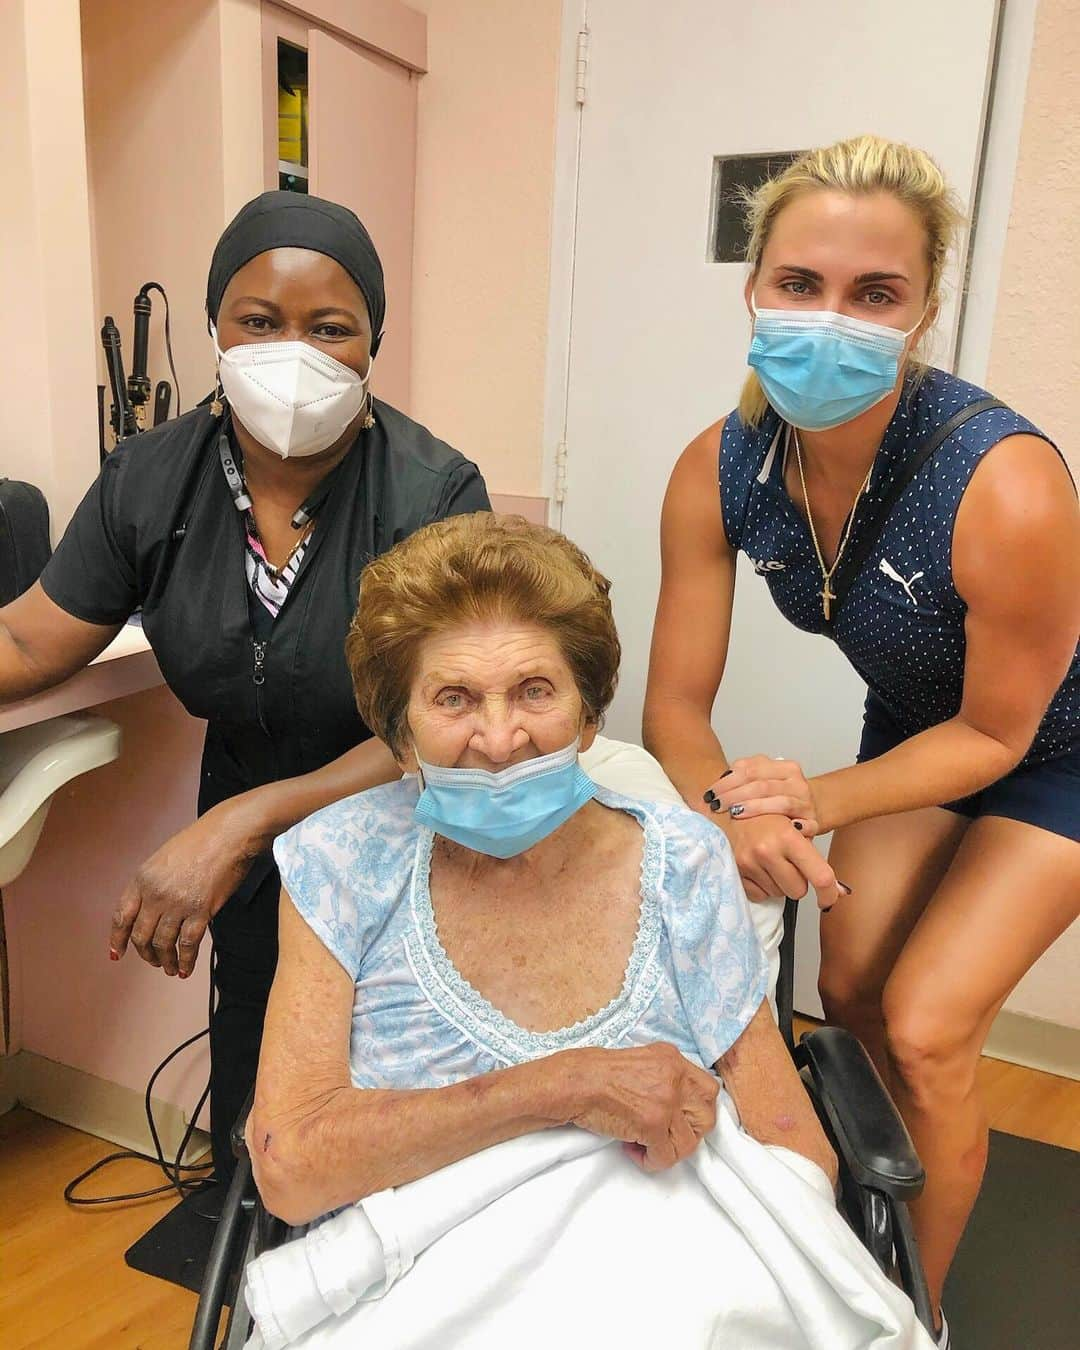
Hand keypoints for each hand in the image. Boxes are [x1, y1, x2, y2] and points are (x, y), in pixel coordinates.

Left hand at [109, 799, 268, 976]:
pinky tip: (184, 969)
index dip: (118, 938)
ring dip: (165, 961)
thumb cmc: (202, 840)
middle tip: (153, 961)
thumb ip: (154, 883)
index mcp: (142, 878)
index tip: (118, 953)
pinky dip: (184, 961)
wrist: (229, 834)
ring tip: (169, 969)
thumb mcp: (164, 857)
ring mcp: (177, 904)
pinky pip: (187, 945)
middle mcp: (155, 894)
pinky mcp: (200, 912)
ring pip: (163, 944)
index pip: (121, 916)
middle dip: (145, 954)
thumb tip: (153, 910)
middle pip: (141, 936)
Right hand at [556, 1042, 719, 1171]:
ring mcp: (666, 1102)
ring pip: (688, 1143)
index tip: (681, 1120)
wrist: (577, 1083)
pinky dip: (651, 1161)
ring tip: (644, 1145)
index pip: (708, 1090)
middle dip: (688, 1133)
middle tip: (665, 1136)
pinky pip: (666, 1157)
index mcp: (673, 1060)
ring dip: (667, 1151)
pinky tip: (633, 1150)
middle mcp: (675, 1078)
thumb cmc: (600, 1074)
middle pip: (706, 1118)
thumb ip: (667, 1076)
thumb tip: (682, 1104)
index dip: (697, 1111)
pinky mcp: (653, 1125)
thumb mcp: (644, 1060)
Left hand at [704, 756, 819, 831]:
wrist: (814, 808)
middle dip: (735, 795)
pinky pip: (804, 824)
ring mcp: (806, 801)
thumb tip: (714, 791)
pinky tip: (773, 830)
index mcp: (783, 766)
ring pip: (780, 802)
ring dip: (755, 808)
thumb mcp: (763, 781)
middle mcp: (796, 781)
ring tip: (734, 814)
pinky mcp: (814, 821)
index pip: (751, 768)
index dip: (727, 781)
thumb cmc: (779, 797)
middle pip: (762, 785)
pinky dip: (790, 826)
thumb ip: (743, 779)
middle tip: (716, 806)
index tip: (710, 794)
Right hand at [713, 813, 847, 909]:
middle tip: (788, 864)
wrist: (724, 808)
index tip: (828, 900)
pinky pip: (759, 895)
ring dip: (778, 882)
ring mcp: (748, 862)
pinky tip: (758, 867)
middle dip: (797, 881)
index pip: (820, 876)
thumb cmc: (764, 816)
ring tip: (769, 861)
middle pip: (798, 891)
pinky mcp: (735, 871)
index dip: (829, 894)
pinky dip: (761, 886)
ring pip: (778, 893)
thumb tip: (840, 892)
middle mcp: (767, 851)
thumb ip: (815, 856)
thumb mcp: (793, 826)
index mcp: (788, 837)